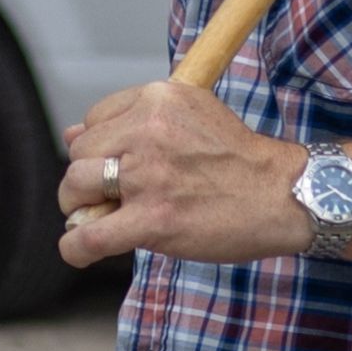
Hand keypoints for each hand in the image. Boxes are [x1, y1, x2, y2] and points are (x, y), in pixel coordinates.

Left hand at [57, 79, 314, 268]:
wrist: (282, 195)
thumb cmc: (239, 160)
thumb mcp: (190, 116)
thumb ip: (133, 119)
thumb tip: (69, 133)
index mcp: (158, 99)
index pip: (94, 119)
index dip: (100, 148)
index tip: (118, 167)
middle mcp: (148, 130)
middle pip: (80, 152)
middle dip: (86, 178)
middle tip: (109, 197)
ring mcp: (149, 175)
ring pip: (75, 187)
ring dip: (78, 208)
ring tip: (98, 219)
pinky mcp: (153, 219)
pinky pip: (89, 236)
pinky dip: (76, 248)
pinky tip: (81, 251)